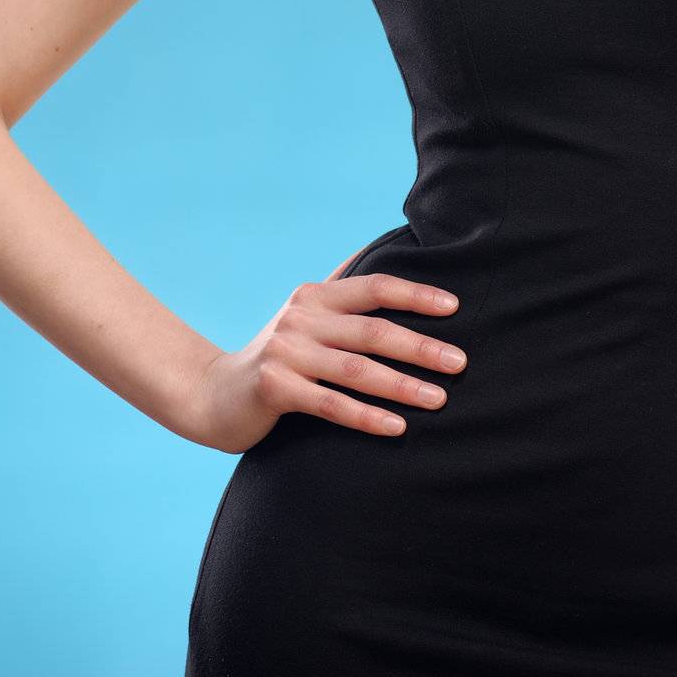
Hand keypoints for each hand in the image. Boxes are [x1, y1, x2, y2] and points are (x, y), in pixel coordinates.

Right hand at [189, 251, 466, 453]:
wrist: (215, 393)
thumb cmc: (277, 354)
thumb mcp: (304, 314)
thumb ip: (338, 285)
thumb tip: (375, 249)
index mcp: (315, 297)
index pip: (373, 287)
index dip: (415, 295)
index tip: (455, 307)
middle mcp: (301, 318)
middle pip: (372, 331)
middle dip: (420, 347)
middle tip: (461, 363)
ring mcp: (286, 353)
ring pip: (356, 370)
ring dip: (402, 385)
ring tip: (439, 399)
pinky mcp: (275, 388)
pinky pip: (331, 404)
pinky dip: (366, 416)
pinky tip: (397, 427)